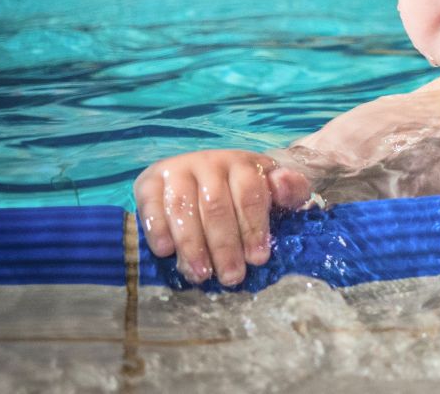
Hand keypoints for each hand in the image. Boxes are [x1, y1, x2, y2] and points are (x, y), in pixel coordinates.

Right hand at [134, 149, 310, 285]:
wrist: (215, 175)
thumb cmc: (250, 192)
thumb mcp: (277, 191)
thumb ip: (290, 189)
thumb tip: (282, 183)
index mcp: (242, 164)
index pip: (249, 194)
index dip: (254, 227)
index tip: (258, 259)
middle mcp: (209, 162)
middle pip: (215, 205)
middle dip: (224, 245)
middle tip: (231, 277)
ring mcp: (177, 170)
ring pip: (183, 206)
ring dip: (191, 244)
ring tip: (201, 274)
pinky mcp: (150, 181)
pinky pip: (150, 203)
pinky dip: (157, 228)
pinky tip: (165, 252)